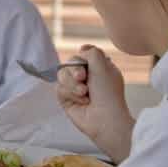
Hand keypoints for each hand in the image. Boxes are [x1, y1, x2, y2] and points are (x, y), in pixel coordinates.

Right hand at [56, 45, 133, 162]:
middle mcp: (87, 77)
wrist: (104, 118)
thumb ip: (91, 51)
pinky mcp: (67, 99)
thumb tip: (81, 49)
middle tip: (82, 78)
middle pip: (70, 63)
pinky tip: (82, 102)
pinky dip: (70, 94)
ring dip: (73, 84)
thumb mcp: (103, 65)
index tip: (87, 63)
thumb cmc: (108, 93)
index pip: (82, 55)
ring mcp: (76, 88)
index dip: (82, 58)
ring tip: (84, 93)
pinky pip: (59, 88)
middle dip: (75, 70)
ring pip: (62, 75)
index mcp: (99, 69)